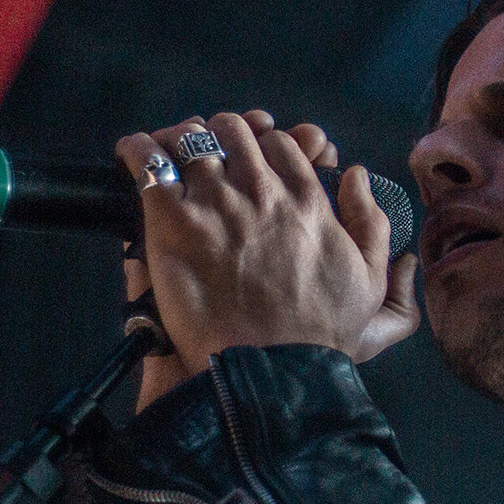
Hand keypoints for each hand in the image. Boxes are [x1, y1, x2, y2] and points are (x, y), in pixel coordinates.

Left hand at [119, 110, 418, 411]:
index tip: (252, 159)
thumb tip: (355, 175)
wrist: (269, 372)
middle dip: (221, 135)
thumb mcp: (370, 281)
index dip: (264, 144)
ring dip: (180, 140)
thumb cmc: (319, 337)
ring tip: (169, 154)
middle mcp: (262, 192)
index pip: (280, 143)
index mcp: (307, 201)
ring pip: (191, 139)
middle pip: (234, 131)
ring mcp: (216, 203)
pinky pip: (149, 164)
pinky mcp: (173, 223)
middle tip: (208, 154)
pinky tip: (134, 153)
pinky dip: (138, 151)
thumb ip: (369, 223)